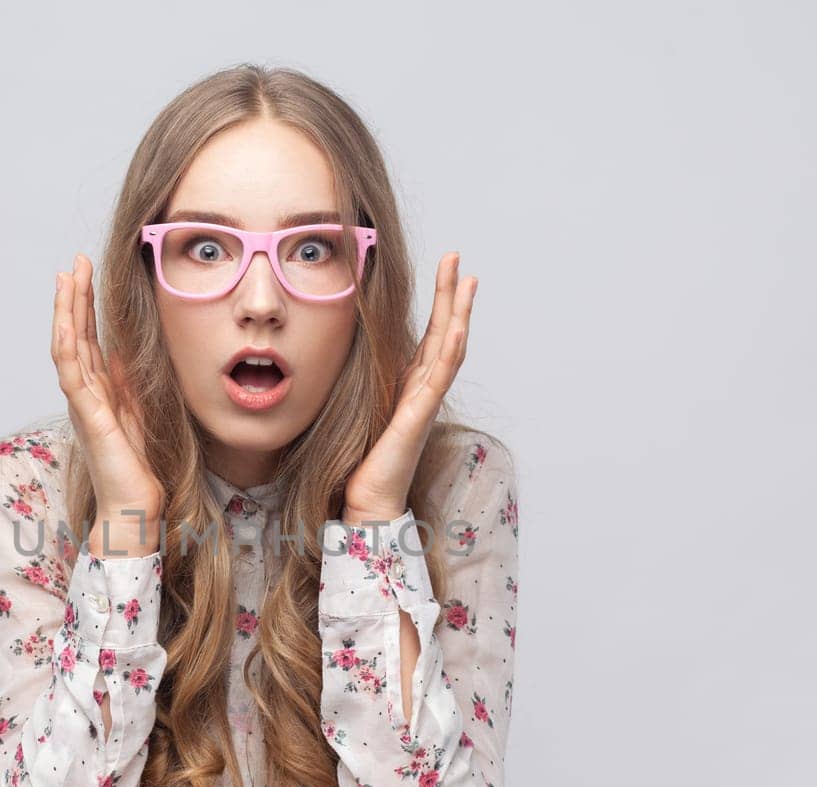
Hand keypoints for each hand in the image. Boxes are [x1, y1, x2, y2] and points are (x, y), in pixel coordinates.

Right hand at [53, 254, 163, 550]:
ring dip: (67, 311)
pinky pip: (72, 374)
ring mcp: (82, 403)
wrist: (134, 504)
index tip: (85, 273)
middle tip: (74, 261)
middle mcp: (84, 393)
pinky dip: (68, 345)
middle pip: (74, 334)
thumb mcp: (138, 412)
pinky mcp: (88, 415)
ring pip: (67, 347)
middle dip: (73, 297)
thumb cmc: (136, 467)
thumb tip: (122, 352)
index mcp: (97, 390)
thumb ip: (128, 383)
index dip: (85, 305)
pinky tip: (68, 321)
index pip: (88, 339)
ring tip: (66, 278)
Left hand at [343, 252, 476, 523]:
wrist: (369, 498)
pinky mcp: (419, 416)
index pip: (430, 335)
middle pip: (444, 332)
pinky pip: (439, 378)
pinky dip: (452, 351)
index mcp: (410, 385)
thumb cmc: (365, 462)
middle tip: (458, 258)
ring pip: (449, 348)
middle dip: (452, 294)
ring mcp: (425, 402)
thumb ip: (368, 384)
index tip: (447, 270)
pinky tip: (459, 327)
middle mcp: (423, 389)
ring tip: (468, 281)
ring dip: (459, 312)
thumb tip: (348, 357)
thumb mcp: (363, 408)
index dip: (440, 303)